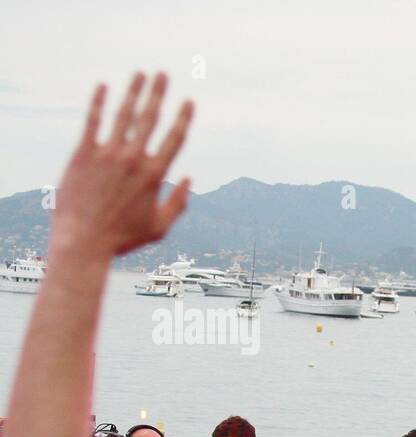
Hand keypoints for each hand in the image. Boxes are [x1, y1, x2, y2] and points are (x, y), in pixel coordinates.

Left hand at [50, 72, 193, 261]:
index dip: (184, 118)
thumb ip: (178, 203)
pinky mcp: (84, 154)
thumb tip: (189, 179)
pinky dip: (98, 102)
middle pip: (150, 119)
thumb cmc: (123, 238)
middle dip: (159, 94)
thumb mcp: (159, 227)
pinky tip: (103, 86)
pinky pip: (92, 121)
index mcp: (155, 176)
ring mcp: (107, 154)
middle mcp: (133, 159)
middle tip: (164, 74)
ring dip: (133, 91)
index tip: (189, 101)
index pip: (174, 139)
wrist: (84, 241)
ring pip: (124, 115)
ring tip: (140, 73)